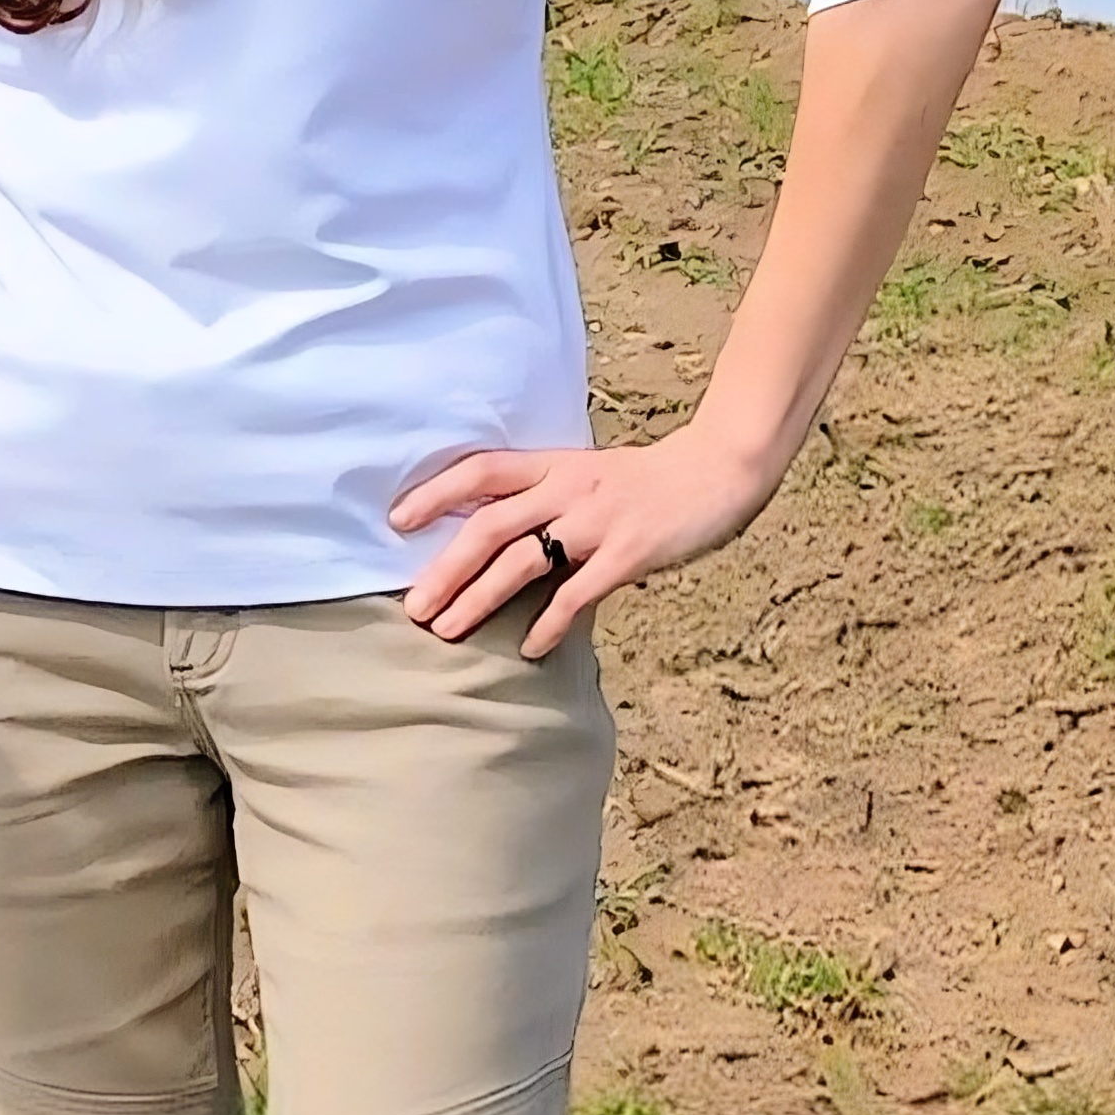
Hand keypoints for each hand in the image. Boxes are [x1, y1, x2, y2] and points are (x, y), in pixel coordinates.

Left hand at [391, 423, 780, 658]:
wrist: (717, 470)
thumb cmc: (648, 480)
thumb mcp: (588, 474)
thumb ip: (546, 497)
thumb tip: (495, 534)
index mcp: (554, 464)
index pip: (482, 470)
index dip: (436, 492)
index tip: (396, 520)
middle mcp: (568, 488)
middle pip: (490, 525)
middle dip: (446, 568)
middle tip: (413, 607)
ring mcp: (597, 520)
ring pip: (523, 560)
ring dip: (480, 598)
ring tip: (449, 631)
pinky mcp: (629, 552)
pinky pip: (578, 592)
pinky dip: (550, 622)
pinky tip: (529, 649)